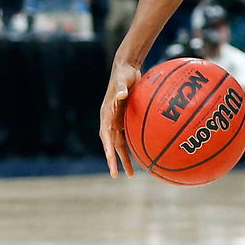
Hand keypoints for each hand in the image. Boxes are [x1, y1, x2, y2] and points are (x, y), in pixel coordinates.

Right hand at [99, 61, 140, 177]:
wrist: (126, 69)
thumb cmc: (125, 74)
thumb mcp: (123, 80)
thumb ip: (121, 88)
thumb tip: (120, 95)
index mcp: (106, 113)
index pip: (105, 134)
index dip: (107, 147)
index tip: (110, 158)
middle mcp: (109, 120)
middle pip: (111, 144)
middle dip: (113, 160)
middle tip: (117, 175)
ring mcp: (116, 121)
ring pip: (119, 144)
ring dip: (123, 158)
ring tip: (129, 174)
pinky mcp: (124, 120)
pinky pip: (127, 137)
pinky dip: (131, 148)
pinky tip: (139, 157)